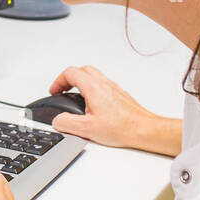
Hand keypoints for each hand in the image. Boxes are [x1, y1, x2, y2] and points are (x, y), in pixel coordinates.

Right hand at [47, 65, 180, 155]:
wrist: (144, 130)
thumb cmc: (122, 128)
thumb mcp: (87, 129)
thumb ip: (67, 123)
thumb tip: (57, 121)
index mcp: (93, 87)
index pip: (70, 73)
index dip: (58, 81)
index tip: (54, 92)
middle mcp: (104, 83)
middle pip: (82, 70)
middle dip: (68, 79)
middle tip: (62, 91)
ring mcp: (113, 88)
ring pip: (93, 76)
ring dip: (81, 83)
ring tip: (75, 97)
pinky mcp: (120, 95)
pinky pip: (102, 85)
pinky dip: (92, 89)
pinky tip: (92, 105)